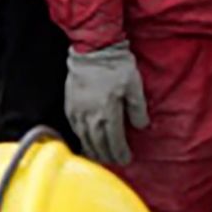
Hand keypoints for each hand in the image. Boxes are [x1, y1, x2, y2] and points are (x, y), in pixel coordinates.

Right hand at [64, 43, 147, 165]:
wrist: (92, 50)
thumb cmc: (116, 66)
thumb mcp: (134, 85)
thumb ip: (138, 108)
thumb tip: (142, 126)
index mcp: (108, 113)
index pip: (114, 141)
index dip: (120, 153)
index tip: (126, 160)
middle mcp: (91, 117)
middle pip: (98, 144)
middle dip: (107, 155)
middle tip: (114, 162)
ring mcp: (78, 112)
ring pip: (84, 138)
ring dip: (93, 151)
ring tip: (100, 158)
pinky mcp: (69, 105)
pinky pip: (74, 128)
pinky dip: (80, 138)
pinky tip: (85, 141)